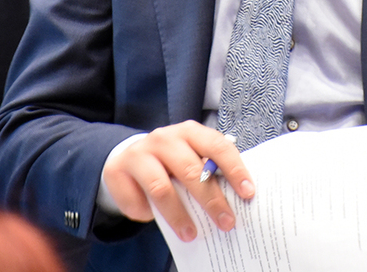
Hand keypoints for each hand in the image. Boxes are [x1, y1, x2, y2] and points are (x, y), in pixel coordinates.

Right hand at [102, 120, 253, 241]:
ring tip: (191, 234)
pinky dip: (146, 213)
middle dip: (211, 200)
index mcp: (189, 132)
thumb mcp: (192, 160)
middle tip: (226, 223)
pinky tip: (151, 217)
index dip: (234, 169)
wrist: (129, 159)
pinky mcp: (118, 170)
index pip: (216, 146)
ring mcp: (139, 153)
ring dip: (179, 215)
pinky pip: (136, 200)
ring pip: (161, 188)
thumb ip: (210, 173)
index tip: (248, 193)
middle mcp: (163, 138)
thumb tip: (237, 201)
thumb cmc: (171, 163)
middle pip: (190, 170)